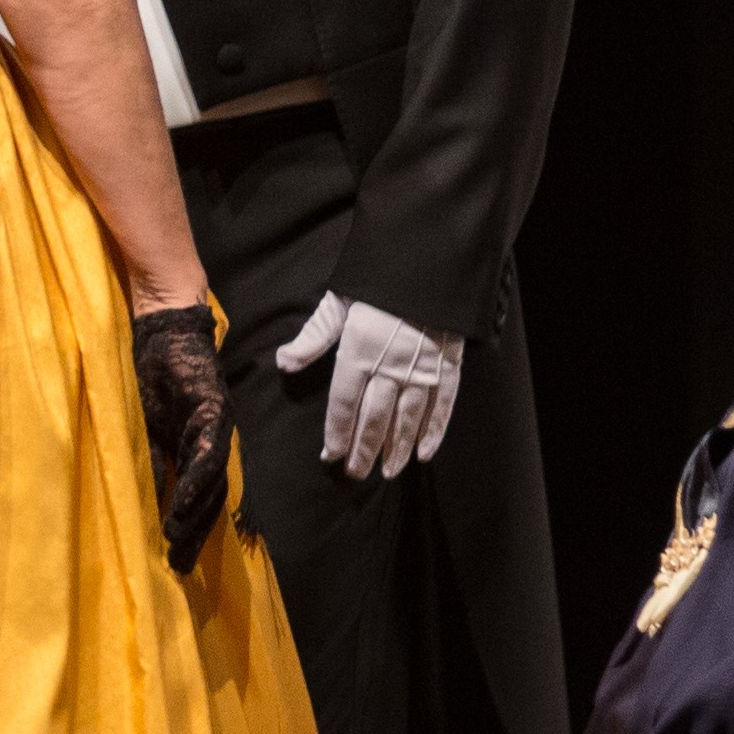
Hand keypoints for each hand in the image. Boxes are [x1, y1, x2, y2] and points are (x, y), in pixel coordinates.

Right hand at [129, 300, 234, 573]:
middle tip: (178, 568)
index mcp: (198, 448)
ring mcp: (217, 427)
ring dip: (195, 516)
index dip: (190, 530)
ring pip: (212, 482)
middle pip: (210, 499)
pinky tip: (183, 504)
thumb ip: (149, 462)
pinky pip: (207, 452)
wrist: (163, 328)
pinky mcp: (214, 410)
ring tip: (176, 544)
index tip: (175, 562)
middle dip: (195, 534)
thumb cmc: (152, 376)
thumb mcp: (144, 429)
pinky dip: (196, 480)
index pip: (200, 498)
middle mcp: (214, 442)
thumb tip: (141, 502)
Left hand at [276, 292, 466, 477]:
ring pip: (408, 419)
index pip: (344, 404)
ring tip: (388, 472)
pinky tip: (424, 453)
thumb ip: (314, 336)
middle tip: (355, 473)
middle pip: (375, 418)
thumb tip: (284, 362)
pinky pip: (442, 405)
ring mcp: (423, 368)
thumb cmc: (378, 280)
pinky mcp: (449, 365)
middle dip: (364, 450)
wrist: (430, 260)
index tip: (330, 456)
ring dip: (396, 449)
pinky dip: (434, 431)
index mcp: (359, 351)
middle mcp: (390, 366)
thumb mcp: (339, 301)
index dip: (337, 433)